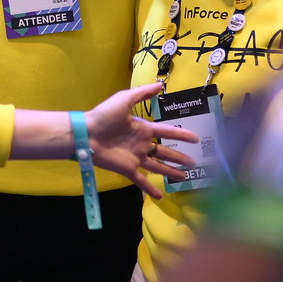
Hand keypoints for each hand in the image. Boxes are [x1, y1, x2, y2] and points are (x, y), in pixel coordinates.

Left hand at [81, 83, 196, 198]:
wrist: (86, 133)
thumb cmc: (104, 116)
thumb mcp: (124, 100)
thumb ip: (142, 94)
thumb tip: (160, 85)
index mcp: (143, 128)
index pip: (167, 132)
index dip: (181, 135)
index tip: (195, 138)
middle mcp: (142, 144)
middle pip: (164, 152)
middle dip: (178, 157)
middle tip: (193, 162)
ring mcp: (135, 158)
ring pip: (158, 167)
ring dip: (170, 172)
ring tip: (184, 177)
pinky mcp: (127, 169)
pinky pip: (142, 180)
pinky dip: (151, 189)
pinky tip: (161, 196)